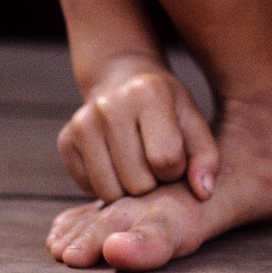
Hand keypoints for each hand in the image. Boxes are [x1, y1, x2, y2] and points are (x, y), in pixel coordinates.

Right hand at [57, 53, 218, 203]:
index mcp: (148, 93)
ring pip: (111, 191)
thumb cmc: (166, 107)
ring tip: (138, 167)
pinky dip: (106, 186)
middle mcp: (110, 105)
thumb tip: (204, 192)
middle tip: (154, 165)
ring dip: (129, 190)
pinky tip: (116, 165)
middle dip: (153, 183)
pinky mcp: (66, 140)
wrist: (122, 80)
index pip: (166, 159)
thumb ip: (205, 155)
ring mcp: (83, 122)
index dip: (177, 170)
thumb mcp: (192, 120)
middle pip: (137, 181)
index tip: (176, 160)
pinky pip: (89, 189)